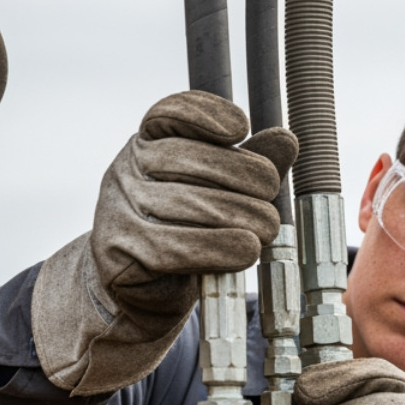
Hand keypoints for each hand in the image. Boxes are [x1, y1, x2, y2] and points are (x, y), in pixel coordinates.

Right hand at [32, 92, 296, 394]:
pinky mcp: (121, 253)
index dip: (206, 114)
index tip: (242, 128)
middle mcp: (125, 170)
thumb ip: (248, 165)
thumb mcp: (217, 193)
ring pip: (187, 203)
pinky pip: (177, 247)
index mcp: (147, 144)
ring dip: (240, 214)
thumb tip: (286, 139)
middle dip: (241, 173)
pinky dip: (220, 248)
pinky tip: (248, 250)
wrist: (144, 291)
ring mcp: (118, 210)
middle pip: (187, 157)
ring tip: (268, 227)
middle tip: (271, 194)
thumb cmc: (187, 231)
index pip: (169, 112)